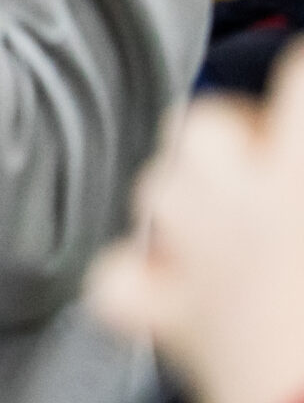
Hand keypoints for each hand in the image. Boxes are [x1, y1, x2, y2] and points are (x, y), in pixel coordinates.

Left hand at [89, 51, 303, 402]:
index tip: (302, 93)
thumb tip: (293, 159)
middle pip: (199, 124)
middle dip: (234, 134)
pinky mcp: (161, 322)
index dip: (303, 83)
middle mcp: (230, 204)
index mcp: (298, 178)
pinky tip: (172, 288)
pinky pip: (117, 280)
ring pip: (154, 188)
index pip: (299, 79)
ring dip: (185, 198)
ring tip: (231, 225)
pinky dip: (139, 281)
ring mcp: (186, 260)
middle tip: (278, 167)